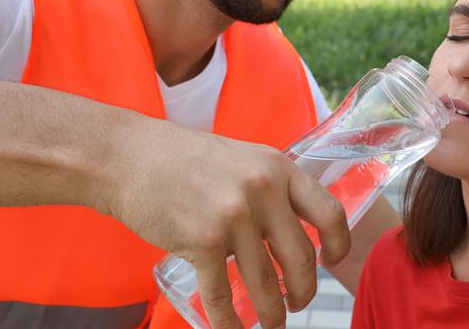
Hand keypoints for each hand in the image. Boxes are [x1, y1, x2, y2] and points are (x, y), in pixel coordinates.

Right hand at [101, 118, 349, 328]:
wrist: (129, 156)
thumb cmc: (183, 158)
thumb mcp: (242, 158)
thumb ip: (268, 184)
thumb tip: (291, 221)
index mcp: (278, 168)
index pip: (328, 211)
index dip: (339, 244)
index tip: (333, 260)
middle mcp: (262, 191)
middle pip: (301, 257)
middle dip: (304, 290)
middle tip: (298, 302)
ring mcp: (233, 217)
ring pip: (265, 283)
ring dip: (273, 312)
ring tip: (272, 322)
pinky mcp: (202, 242)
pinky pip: (222, 296)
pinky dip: (230, 323)